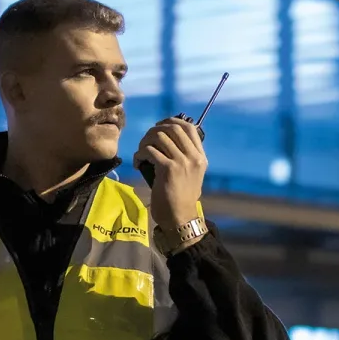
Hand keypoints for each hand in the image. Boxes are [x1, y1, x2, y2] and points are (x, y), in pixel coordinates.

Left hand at [133, 117, 206, 232]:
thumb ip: (185, 157)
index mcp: (200, 157)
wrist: (179, 218)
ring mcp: (182, 162)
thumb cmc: (182, 198)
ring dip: (145, 142)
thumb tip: (168, 139)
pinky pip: (149, 151)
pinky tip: (138, 163)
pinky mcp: (168, 169)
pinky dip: (140, 154)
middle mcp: (193, 157)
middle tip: (146, 141)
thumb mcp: (191, 175)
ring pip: (159, 137)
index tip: (159, 126)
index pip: (189, 128)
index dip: (172, 121)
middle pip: (173, 128)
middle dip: (155, 130)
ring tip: (141, 153)